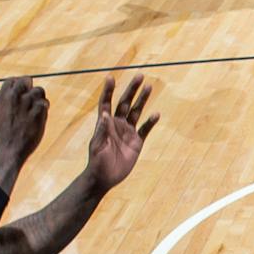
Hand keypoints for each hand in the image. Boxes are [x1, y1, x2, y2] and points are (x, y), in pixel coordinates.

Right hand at [0, 77, 49, 162]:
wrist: (10, 148)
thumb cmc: (6, 131)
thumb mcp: (1, 111)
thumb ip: (10, 99)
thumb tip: (22, 88)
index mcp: (2, 96)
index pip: (13, 79)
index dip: (20, 86)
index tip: (22, 94)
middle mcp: (14, 96)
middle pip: (27, 80)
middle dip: (31, 89)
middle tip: (30, 101)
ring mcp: (26, 102)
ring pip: (39, 90)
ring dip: (39, 99)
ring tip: (34, 111)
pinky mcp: (37, 111)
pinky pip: (45, 103)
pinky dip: (44, 110)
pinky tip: (38, 119)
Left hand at [85, 75, 158, 189]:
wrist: (105, 178)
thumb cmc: (97, 162)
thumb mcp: (97, 146)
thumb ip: (102, 131)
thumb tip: (105, 114)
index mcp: (105, 124)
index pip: (106, 103)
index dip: (109, 91)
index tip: (111, 77)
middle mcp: (117, 124)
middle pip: (125, 103)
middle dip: (132, 89)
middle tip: (140, 75)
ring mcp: (128, 132)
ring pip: (136, 112)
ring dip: (142, 100)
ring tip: (149, 86)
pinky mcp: (137, 142)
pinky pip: (145, 129)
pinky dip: (150, 122)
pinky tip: (156, 114)